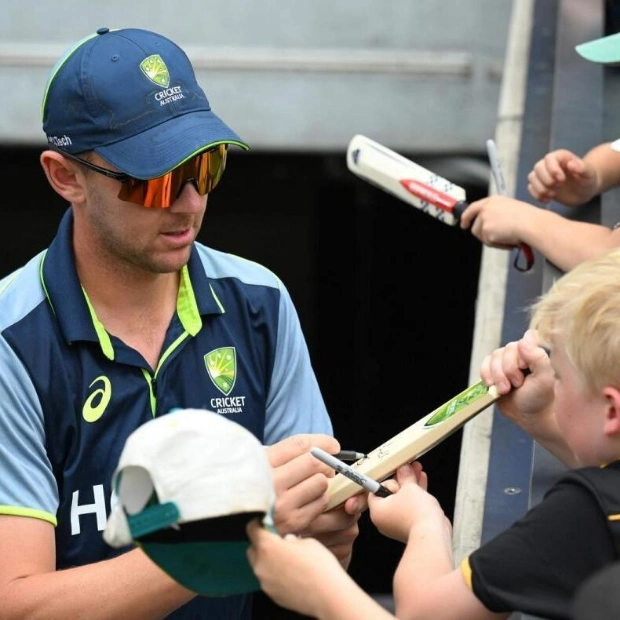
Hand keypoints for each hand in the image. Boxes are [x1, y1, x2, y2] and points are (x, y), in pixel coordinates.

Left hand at [246, 519, 349, 617]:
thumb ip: (289, 538)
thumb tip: (286, 540)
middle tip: (278, 542)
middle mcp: (261, 565)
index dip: (259, 524)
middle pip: (253, 548)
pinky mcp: (271, 595)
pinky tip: (291, 575)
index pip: (252, 529)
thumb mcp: (306, 541)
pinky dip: (275, 575)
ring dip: (268, 560)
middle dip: (262, 544)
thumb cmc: (319, 565)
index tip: (267, 523)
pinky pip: (268, 580)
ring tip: (288, 561)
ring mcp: (264, 582)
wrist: (327, 595)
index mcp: (267, 546)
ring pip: (260, 566)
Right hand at [265, 434, 363, 566]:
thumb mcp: (263, 462)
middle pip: (314, 462)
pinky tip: (307, 502)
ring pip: (321, 482)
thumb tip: (330, 446)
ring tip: (310, 487)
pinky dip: (320, 500)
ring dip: (321, 483)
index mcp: (262, 463)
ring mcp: (282, 504)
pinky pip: (322, 502)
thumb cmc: (257, 486)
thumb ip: (289, 452)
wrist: (238, 522)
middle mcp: (271, 482)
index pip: (299, 445)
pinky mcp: (294, 522)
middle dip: (325, 463)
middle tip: (323, 468)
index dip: (322, 442)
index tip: (333, 445)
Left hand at [368, 462, 448, 542]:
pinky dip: (415, 497)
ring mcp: (397, 524)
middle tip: (408, 470)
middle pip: (391, 494)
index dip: (387, 479)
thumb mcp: (409, 487)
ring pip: (402, 500)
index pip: (376, 490)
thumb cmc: (416, 515)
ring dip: (410, 486)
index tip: (395, 471)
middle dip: (402, 480)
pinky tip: (422, 483)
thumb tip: (404, 470)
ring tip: (417, 472)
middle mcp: (384, 520)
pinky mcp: (410, 527)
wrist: (432, 534)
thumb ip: (405, 476)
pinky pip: (410, 508)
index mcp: (377, 511)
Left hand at [459, 196, 536, 248]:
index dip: (466, 217)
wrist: (531, 224)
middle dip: (482, 235)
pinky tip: (509, 241)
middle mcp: (485, 208)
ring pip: (481, 236)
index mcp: (492, 200)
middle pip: (475, 226)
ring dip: (492, 240)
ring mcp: (484, 220)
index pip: (473, 208)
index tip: (464, 223)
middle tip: (492, 239)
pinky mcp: (486, 231)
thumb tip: (492, 224)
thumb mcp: (509, 208)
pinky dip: (498, 245)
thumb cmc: (528, 217)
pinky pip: (489, 243)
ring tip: (507, 238)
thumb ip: (496, 213)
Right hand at [479, 329, 555, 435]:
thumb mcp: (544, 379)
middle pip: (507, 349)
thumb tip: (522, 342)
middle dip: (509, 370)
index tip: (526, 366)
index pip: (528, 337)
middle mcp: (519, 353)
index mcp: (535, 352)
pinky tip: (493, 386)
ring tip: (505, 390)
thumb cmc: (539, 397)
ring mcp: (504, 361)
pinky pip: (483, 365)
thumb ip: (538, 359)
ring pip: (494, 357)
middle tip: (517, 384)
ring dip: (498, 376)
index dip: (524, 350)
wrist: (527, 415)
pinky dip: (486, 376)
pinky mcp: (492, 370)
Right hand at [527, 149, 598, 205]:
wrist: (584, 191)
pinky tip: (549, 199)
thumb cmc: (588, 180)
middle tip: (558, 187)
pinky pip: (531, 188)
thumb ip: (582, 167)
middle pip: (538, 167)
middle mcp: (549, 164)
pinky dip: (537, 195)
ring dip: (540, 188)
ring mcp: (543, 175)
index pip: (549, 158)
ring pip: (532, 177)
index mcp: (561, 157)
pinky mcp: (540, 185)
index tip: (562, 180)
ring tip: (553, 195)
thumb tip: (571, 164)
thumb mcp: (589, 174)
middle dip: (546, 180)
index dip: (553, 169)